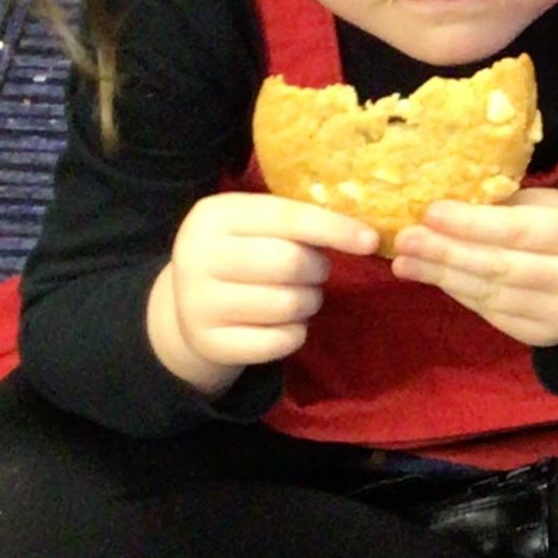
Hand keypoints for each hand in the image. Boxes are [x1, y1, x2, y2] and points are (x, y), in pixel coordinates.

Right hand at [150, 188, 376, 392]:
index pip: (287, 217)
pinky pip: (280, 341)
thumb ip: (296, 222)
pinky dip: (296, 333)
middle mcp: (197, 256)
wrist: (186, 307)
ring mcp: (198, 302)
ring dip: (309, 302)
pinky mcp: (210, 342)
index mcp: (213, 215)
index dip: (334, 228)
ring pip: (288, 304)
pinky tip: (284, 323)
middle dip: (318, 269)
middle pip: (290, 262)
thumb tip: (363, 232)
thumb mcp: (254, 227)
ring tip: (298, 296)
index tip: (371, 240)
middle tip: (316, 272)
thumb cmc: (238, 255)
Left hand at [391, 188, 557, 348]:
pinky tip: (434, 278)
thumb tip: (445, 205)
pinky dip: (459, 293)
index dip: (471, 224)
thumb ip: (510, 206)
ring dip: (442, 277)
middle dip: (445, 253)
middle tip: (404, 240)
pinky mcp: (543, 336)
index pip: (520, 232)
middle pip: (500, 267)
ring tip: (404, 262)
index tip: (429, 212)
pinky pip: (491, 313)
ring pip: (490, 294)